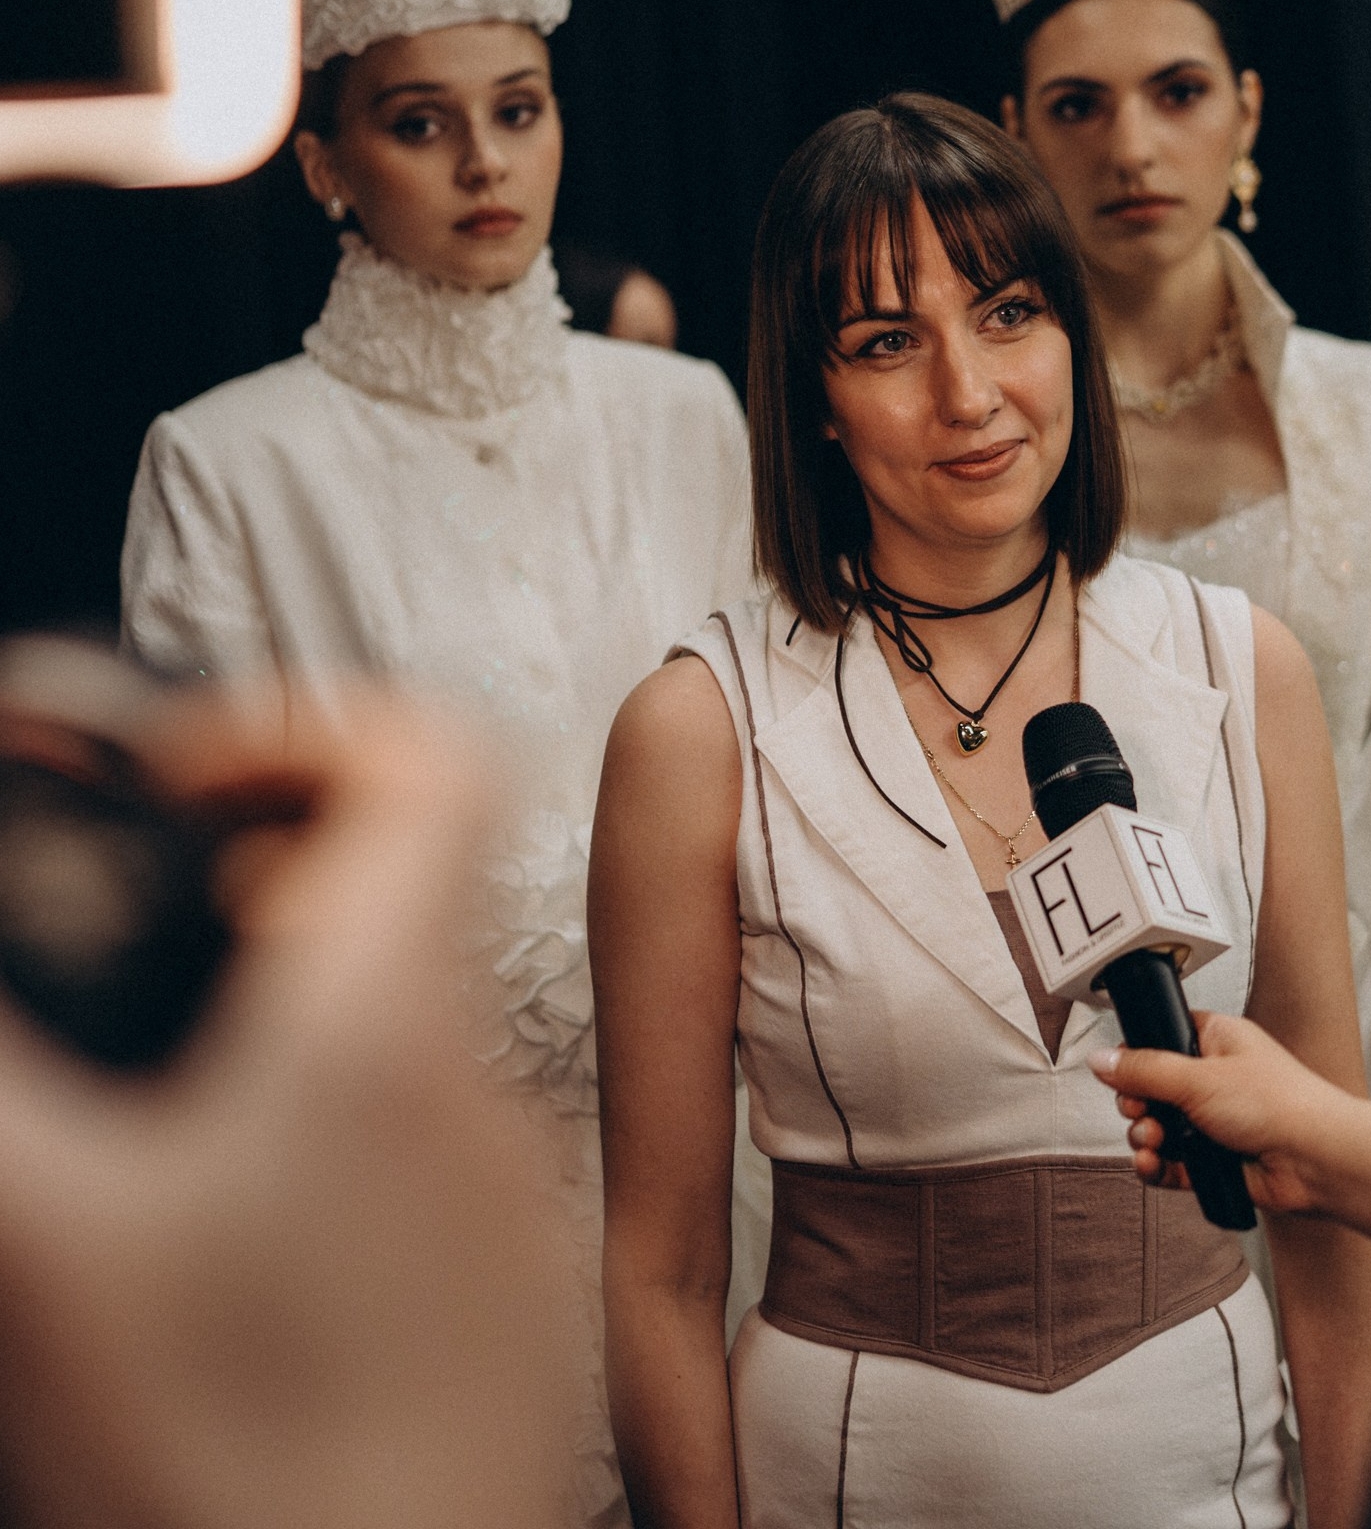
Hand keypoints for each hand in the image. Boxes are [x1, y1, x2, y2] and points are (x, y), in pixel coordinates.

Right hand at [0, 684, 573, 1528]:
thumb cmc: (237, 1472)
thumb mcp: (44, 1245)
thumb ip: (5, 1066)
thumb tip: (6, 972)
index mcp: (388, 1024)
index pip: (432, 760)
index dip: (304, 724)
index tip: (185, 782)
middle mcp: (484, 1082)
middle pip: (405, 887)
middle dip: (258, 879)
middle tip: (149, 934)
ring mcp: (513, 1184)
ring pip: (414, 1013)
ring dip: (290, 1004)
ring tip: (162, 1088)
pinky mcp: (513, 1279)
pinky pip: (427, 1134)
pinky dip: (331, 1119)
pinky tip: (230, 1226)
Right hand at [1090, 1009, 1348, 1216]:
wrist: (1318, 1160)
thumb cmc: (1277, 1103)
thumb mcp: (1197, 1077)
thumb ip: (1143, 1070)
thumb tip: (1100, 1059)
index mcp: (1216, 1041)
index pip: (1162, 1037)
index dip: (1137, 1056)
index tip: (1123, 1073)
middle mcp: (1215, 1078)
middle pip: (1153, 1089)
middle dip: (1137, 1105)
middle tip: (1139, 1113)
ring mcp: (1216, 1121)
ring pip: (1161, 1129)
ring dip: (1145, 1139)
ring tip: (1151, 1144)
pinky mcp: (1217, 1160)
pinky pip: (1174, 1165)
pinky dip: (1158, 1168)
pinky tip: (1151, 1167)